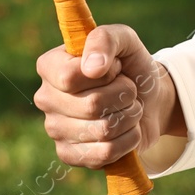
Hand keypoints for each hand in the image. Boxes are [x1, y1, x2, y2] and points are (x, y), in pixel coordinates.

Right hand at [33, 24, 184, 169]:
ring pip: (102, 130)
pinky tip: (126, 129)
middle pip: (91, 105)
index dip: (105, 73)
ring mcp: (55, 130)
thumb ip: (106, 40)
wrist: (149, 99)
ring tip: (129, 107)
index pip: (70, 77)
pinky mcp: (69, 155)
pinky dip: (128, 140)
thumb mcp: (125, 40)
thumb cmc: (131, 67)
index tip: (116, 67)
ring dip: (130, 116)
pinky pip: (105, 154)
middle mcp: (46, 98)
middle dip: (124, 95)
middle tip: (129, 89)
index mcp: (50, 66)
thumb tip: (93, 68)